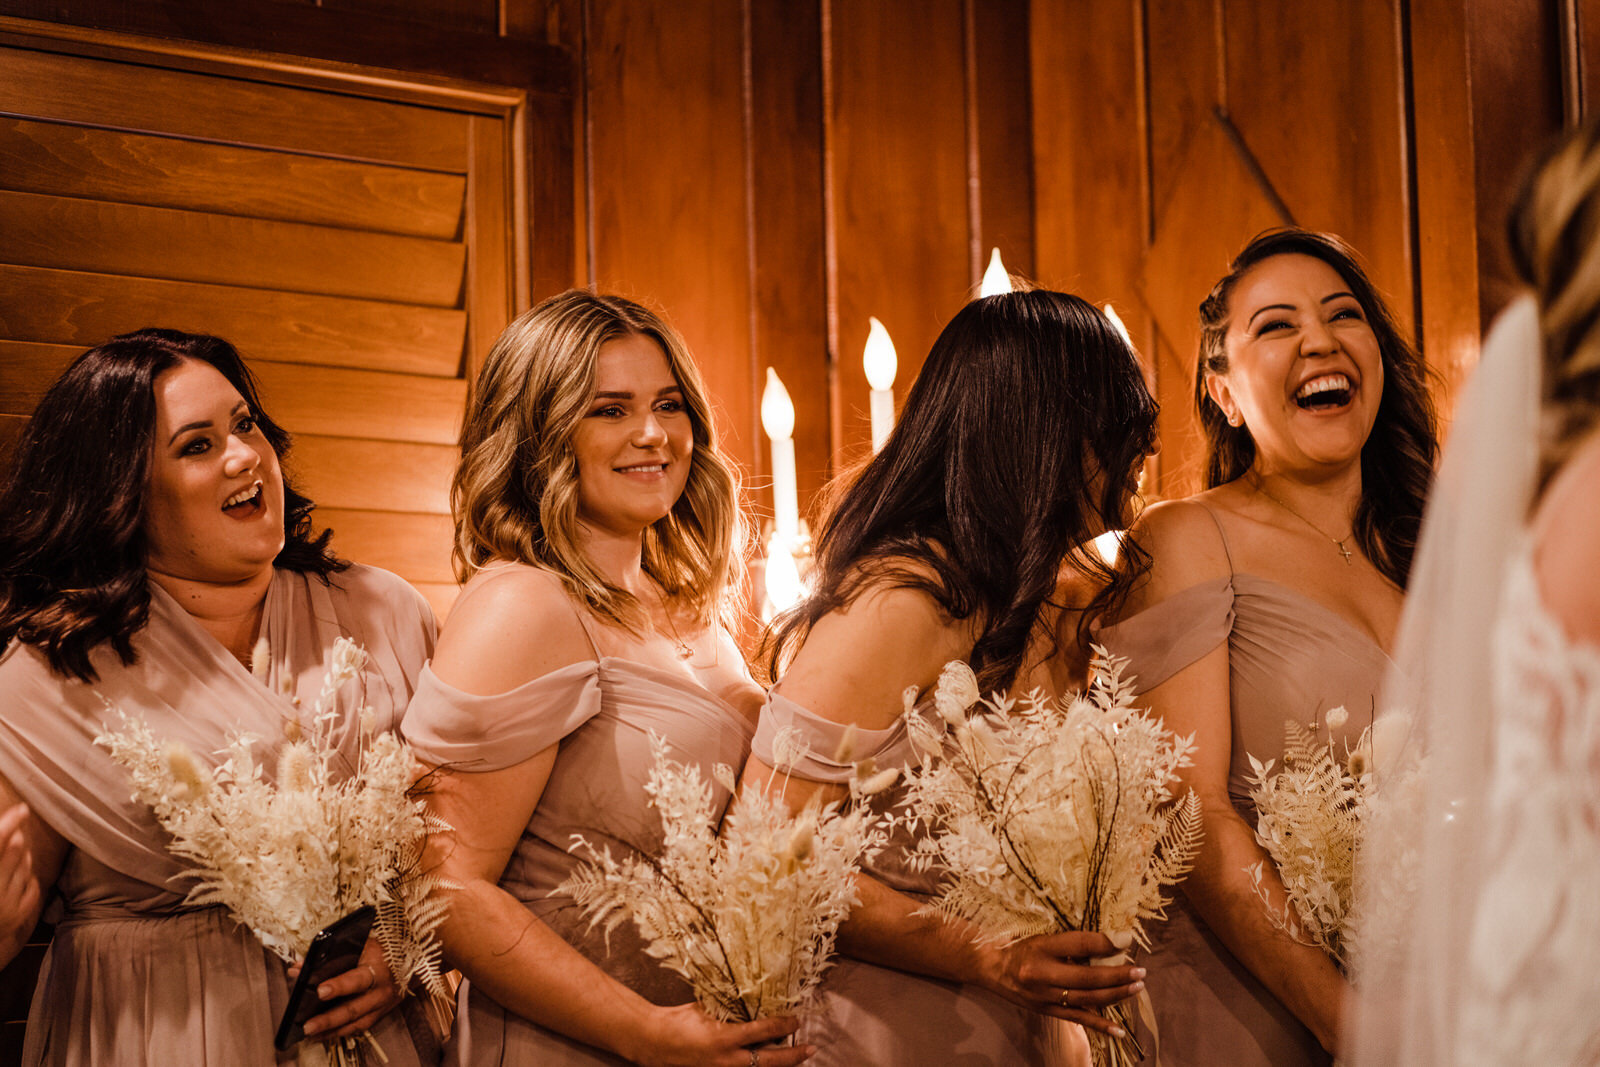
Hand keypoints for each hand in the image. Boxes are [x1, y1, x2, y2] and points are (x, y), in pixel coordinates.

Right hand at [0, 804, 39, 950]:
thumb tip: (10, 831)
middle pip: (15, 851)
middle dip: (16, 838)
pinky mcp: (18, 916)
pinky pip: (32, 885)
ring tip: (14, 854)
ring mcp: (7, 905)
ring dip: (22, 857)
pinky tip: (20, 875)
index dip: (10, 822)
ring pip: (25, 867)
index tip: (23, 808)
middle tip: (17, 828)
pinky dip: (27, 878)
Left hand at [292, 936, 401, 1040]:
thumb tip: (299, 967)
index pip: (357, 979)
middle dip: (329, 1019)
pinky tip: (324, 1034)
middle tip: (308, 1026)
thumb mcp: (361, 944)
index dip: (339, 986)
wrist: (414, 960)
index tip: (320, 991)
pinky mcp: (381, 1013)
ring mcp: (382, 1005)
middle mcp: (381, 990)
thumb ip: (331, 956)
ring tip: (311, 1034)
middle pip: (354, 1008)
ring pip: (356, 1022)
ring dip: (332, 1030)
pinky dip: (341, 1032)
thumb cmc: (382, 950)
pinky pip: (360, 1027)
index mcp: (378, 968)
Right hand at [623, 1003, 813, 1066]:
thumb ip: (730, 1010)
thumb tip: (751, 1002)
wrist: (654, 1042)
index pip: (763, 1032)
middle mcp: (726, 1060)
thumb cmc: (679, 1020)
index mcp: (724, 1038)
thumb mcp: (707, 1008)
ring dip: (779, 1065)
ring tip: (797, 1057)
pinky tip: (768, 1062)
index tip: (796, 1020)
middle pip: (769, 1062)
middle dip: (793, 1056)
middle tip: (811, 1048)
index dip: (783, 1026)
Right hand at [976, 930, 1144, 1035]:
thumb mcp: (1044, 937)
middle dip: (1118, 975)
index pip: (1080, 944)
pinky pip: (1078, 1018)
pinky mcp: (1047, 1010)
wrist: (992, 968)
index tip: (1127, 941)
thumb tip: (1111, 943)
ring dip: (1115, 994)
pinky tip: (1119, 1029)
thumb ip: (1074, 943)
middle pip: (1088, 976)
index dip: (1105, 943)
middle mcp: (1043, 973)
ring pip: (1087, 998)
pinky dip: (1100, 1024)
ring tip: (1136, 988)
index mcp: (1042, 947)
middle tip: (1140, 971)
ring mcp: (1046, 995)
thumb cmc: (1021, 947)